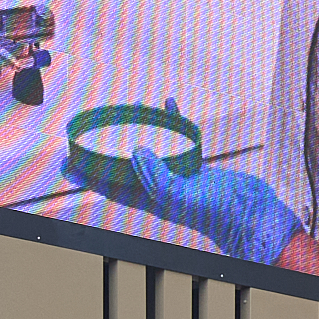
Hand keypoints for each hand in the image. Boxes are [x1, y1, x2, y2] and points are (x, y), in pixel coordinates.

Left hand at [81, 131, 301, 263]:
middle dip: (104, 152)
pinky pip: (178, 140)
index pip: (109, 187)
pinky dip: (172, 122)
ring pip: (150, 150)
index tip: (67, 161)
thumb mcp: (181, 196)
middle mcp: (159, 188)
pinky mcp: (195, 166)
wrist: (251, 213)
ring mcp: (177, 176)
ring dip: (137, 132)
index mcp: (149, 200)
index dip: (86, 175)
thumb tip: (137, 152)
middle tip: (87, 134)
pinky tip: (169, 105)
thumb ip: (157, 178)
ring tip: (126, 114)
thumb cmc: (217, 212)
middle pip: (123, 167)